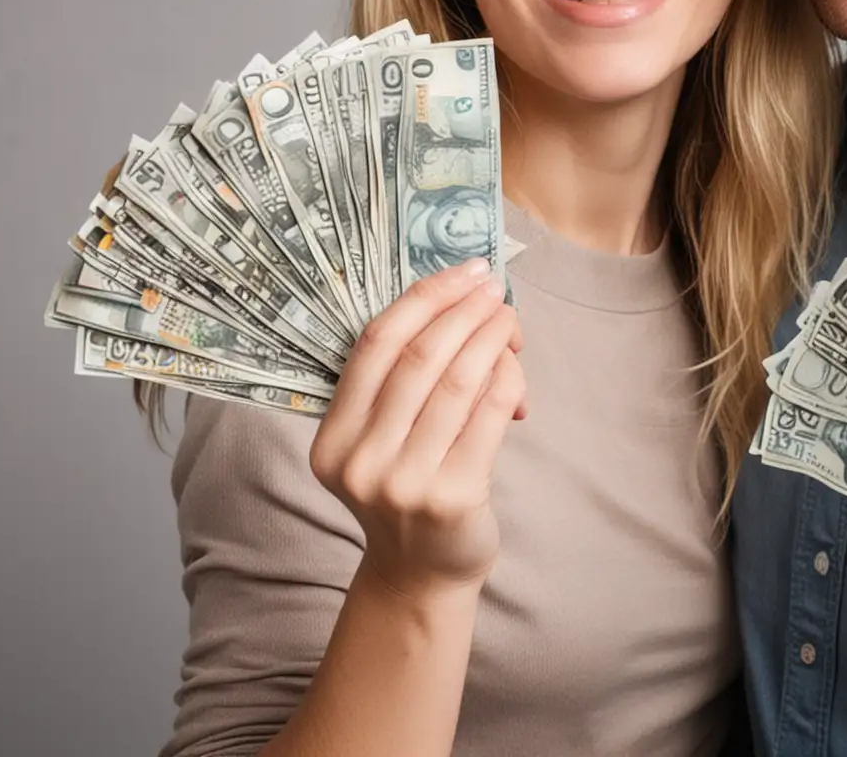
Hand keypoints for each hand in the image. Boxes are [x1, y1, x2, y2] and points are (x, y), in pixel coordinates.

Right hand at [308, 258, 526, 604]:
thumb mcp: (378, 442)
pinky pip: (488, 414)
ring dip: (490, 337)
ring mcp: (404, 482)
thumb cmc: (407, 490)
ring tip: (508, 318)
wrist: (421, 575)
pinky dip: (506, 378)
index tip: (463, 271)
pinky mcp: (452, 497)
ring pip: (457, 382)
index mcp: (331, 439)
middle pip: (419, 358)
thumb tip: (461, 301)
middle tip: (493, 288)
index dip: (423, 299)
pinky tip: (514, 364)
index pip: (374, 345)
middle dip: (463, 311)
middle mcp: (360, 460)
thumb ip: (399, 385)